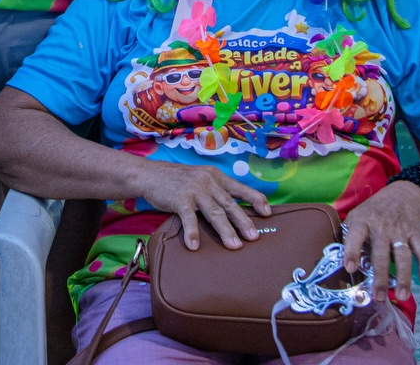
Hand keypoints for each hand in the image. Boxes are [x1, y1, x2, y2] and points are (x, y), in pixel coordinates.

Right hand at [136, 160, 270, 250]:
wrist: (151, 174)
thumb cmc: (178, 180)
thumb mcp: (201, 178)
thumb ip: (216, 190)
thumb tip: (234, 210)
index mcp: (216, 176)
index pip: (241, 188)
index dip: (256, 199)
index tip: (268, 212)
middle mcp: (208, 182)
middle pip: (230, 204)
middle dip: (244, 221)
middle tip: (254, 237)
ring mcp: (194, 190)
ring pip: (214, 212)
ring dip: (225, 230)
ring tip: (234, 246)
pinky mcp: (180, 199)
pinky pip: (189, 219)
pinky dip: (193, 233)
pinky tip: (195, 246)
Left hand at [341, 180, 419, 302]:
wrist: (402, 194)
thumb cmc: (373, 211)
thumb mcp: (357, 216)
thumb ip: (350, 236)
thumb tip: (342, 263)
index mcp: (363, 222)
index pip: (355, 236)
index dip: (351, 251)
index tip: (350, 268)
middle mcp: (382, 227)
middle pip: (381, 254)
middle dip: (380, 276)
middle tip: (379, 296)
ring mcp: (400, 231)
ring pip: (403, 256)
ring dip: (403, 277)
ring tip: (402, 296)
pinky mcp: (416, 234)